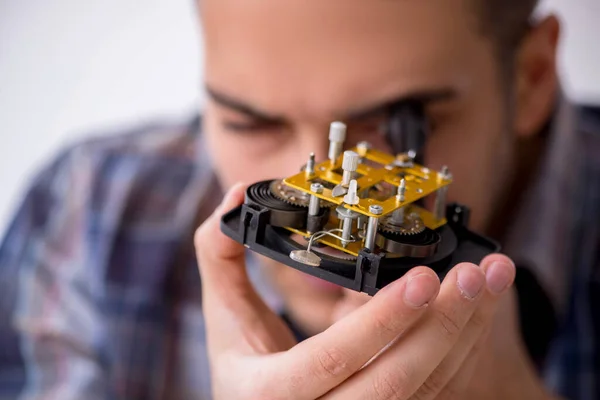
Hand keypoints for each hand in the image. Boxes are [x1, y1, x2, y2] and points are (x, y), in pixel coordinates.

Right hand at [195, 183, 523, 398]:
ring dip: (465, 332)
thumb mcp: (224, 315)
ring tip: (490, 280)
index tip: (420, 275)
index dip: (381, 320)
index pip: (335, 358)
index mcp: (273, 393)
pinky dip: (461, 347)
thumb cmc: (242, 365)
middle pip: (395, 380)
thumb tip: (239, 193)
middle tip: (472, 273)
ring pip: (425, 388)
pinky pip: (435, 389)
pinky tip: (476, 308)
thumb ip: (220, 254)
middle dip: (441, 325)